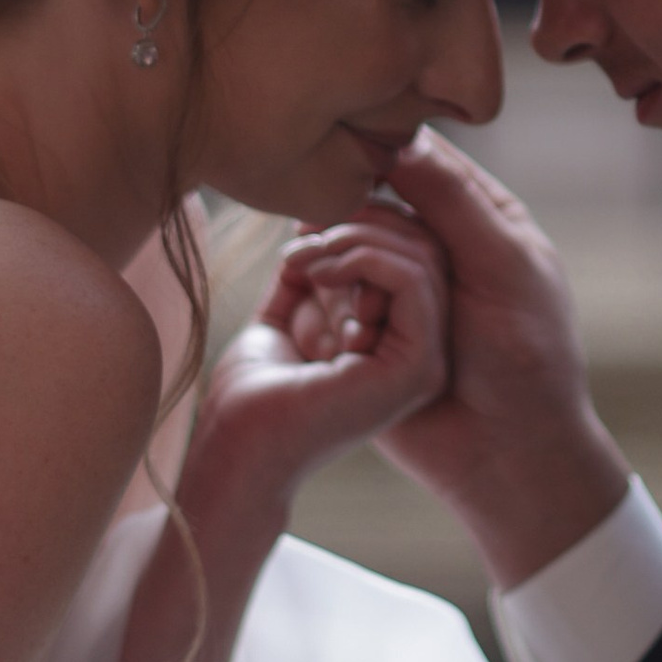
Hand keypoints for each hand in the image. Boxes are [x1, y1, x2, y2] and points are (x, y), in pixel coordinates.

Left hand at [182, 209, 451, 536]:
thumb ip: (316, 272)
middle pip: (425, 246)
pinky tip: (320, 272)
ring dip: (356, 237)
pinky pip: (413, 279)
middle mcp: (421, 351)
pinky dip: (364, 257)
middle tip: (302, 239)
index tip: (302, 232)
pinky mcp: (416, 366)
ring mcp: (425, 361)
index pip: (412, 252)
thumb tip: (319, 215)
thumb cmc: (253, 392)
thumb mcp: (290, 312)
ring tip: (304, 258)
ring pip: (423, 255)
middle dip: (361, 221)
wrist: (236, 445)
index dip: (363, 221)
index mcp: (399, 340)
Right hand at [280, 132, 628, 591]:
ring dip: (337, 260)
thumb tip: (401, 140)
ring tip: (324, 279)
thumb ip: (455, 204)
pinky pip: (331, 292)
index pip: (425, 161)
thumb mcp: (502, 267)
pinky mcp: (367, 326)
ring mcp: (399, 287)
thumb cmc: (524, 359)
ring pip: (347, 243)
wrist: (504, 454)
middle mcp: (439, 245)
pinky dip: (323, 295)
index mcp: (484, 218)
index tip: (351, 160)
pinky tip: (319, 304)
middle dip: (355, 221)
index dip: (386, 156)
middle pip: (375, 200)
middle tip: (331, 242)